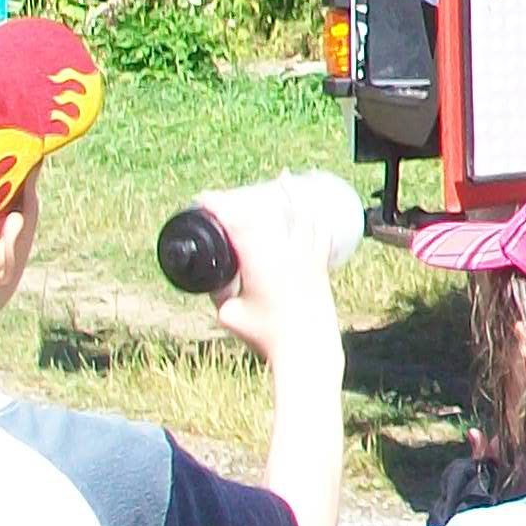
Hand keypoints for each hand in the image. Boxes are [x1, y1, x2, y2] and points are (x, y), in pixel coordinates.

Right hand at [199, 185, 339, 364]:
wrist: (306, 347)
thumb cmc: (265, 334)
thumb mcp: (228, 314)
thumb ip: (219, 293)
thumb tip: (213, 278)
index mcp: (260, 261)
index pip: (238, 221)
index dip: (219, 204)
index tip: (204, 199)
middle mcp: (287, 252)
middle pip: (269, 211)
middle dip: (247, 197)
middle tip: (228, 197)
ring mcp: (307, 256)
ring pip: (302, 214)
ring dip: (291, 194)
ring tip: (284, 178)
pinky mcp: (320, 265)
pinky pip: (319, 231)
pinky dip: (313, 215)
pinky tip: (313, 207)